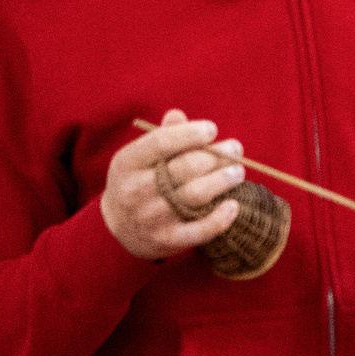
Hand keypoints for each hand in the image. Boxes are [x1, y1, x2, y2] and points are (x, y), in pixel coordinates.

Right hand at [102, 110, 244, 260]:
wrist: (117, 229)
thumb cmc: (137, 182)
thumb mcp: (139, 158)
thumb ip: (161, 137)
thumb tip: (178, 115)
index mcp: (128, 163)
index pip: (160, 143)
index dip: (189, 134)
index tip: (212, 129)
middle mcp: (136, 190)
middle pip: (186, 167)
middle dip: (216, 156)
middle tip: (235, 150)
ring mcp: (152, 217)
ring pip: (196, 194)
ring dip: (223, 180)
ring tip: (238, 172)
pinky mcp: (167, 239)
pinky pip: (199, 230)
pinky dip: (220, 219)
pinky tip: (234, 205)